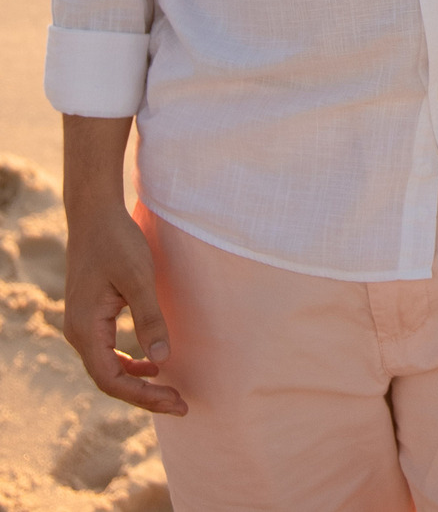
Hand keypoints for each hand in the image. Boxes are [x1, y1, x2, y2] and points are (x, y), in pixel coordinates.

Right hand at [63, 202, 186, 414]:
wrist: (94, 213)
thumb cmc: (117, 241)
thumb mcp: (139, 278)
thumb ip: (150, 319)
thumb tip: (162, 361)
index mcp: (86, 329)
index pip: (112, 381)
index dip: (144, 397)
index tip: (176, 401)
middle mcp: (78, 333)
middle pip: (109, 380)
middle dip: (144, 395)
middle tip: (181, 403)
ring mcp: (81, 324)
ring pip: (107, 367)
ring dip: (137, 382)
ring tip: (169, 390)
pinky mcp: (90, 314)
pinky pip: (107, 351)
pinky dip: (129, 363)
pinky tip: (151, 363)